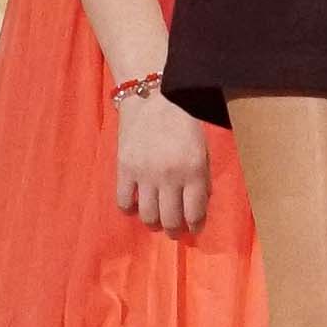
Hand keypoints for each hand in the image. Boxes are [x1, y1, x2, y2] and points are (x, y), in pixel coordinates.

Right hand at [112, 85, 212, 236]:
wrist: (153, 96)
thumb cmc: (184, 120)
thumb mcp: (202, 149)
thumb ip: (201, 178)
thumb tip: (198, 204)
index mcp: (194, 170)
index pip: (195, 212)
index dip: (195, 226)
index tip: (193, 230)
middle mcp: (169, 176)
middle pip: (170, 220)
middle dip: (174, 230)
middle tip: (174, 230)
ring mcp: (144, 174)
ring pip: (147, 216)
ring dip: (153, 223)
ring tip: (156, 221)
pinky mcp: (124, 169)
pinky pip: (123, 202)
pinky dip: (129, 209)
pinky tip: (135, 206)